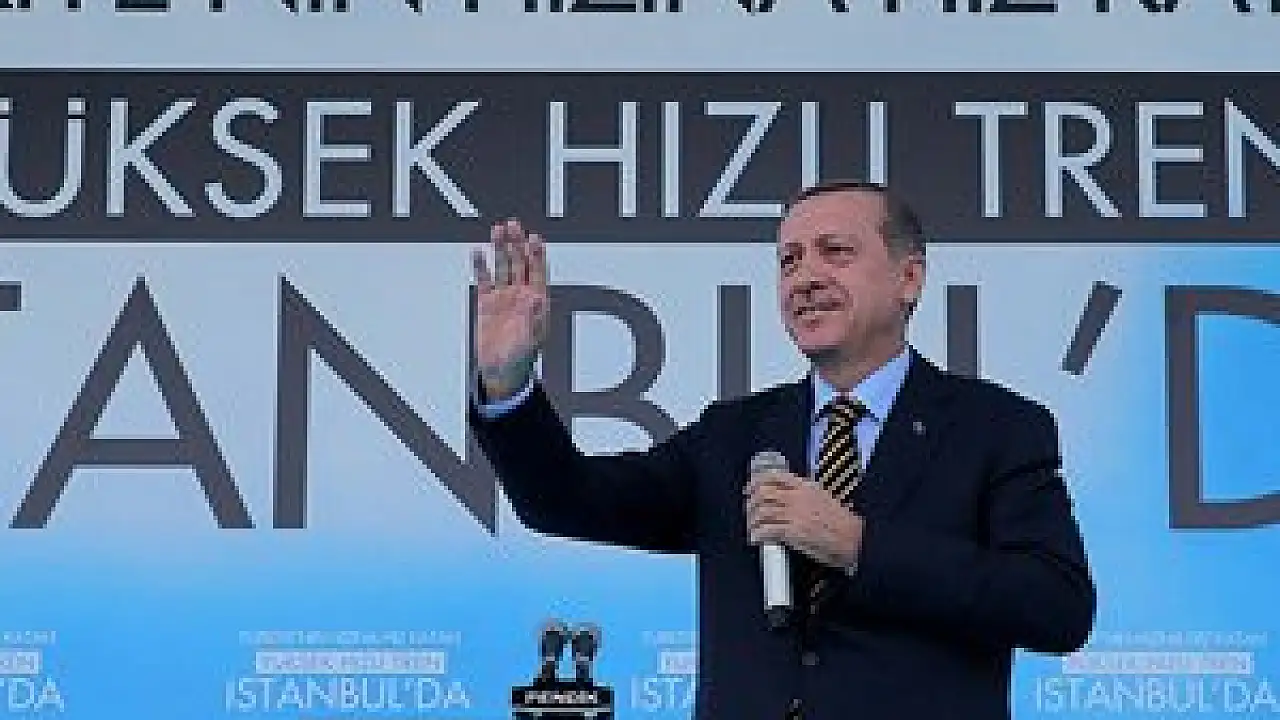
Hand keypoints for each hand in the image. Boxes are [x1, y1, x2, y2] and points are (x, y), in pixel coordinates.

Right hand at [472, 219, 548, 399]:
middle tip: (512, 225)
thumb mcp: (530, 340)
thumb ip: (533, 317)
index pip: (538, 271)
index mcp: (537, 301)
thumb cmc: (520, 359)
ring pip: (502, 266)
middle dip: (516, 244)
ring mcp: (503, 297)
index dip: (536, 254)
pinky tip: (477, 252)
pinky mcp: (486, 303)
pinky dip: (480, 266)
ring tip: (497, 231)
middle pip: (519, 263)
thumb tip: (537, 298)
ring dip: (500, 249)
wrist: (500, 373)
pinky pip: (483, 280)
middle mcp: (521, 295)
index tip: (533, 238)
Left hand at [744, 470, 863, 569]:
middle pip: (764, 492)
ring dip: (752, 520)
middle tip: (749, 510)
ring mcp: (795, 514)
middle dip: (751, 501)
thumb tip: (786, 495)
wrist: (855, 539)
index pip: (775, 476)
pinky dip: (757, 534)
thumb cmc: (841, 522)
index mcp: (806, 486)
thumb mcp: (823, 498)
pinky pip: (767, 530)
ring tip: (752, 527)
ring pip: (762, 512)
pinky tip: (756, 538)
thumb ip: (804, 494)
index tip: (750, 488)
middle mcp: (798, 497)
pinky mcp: (793, 532)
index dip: (758, 481)